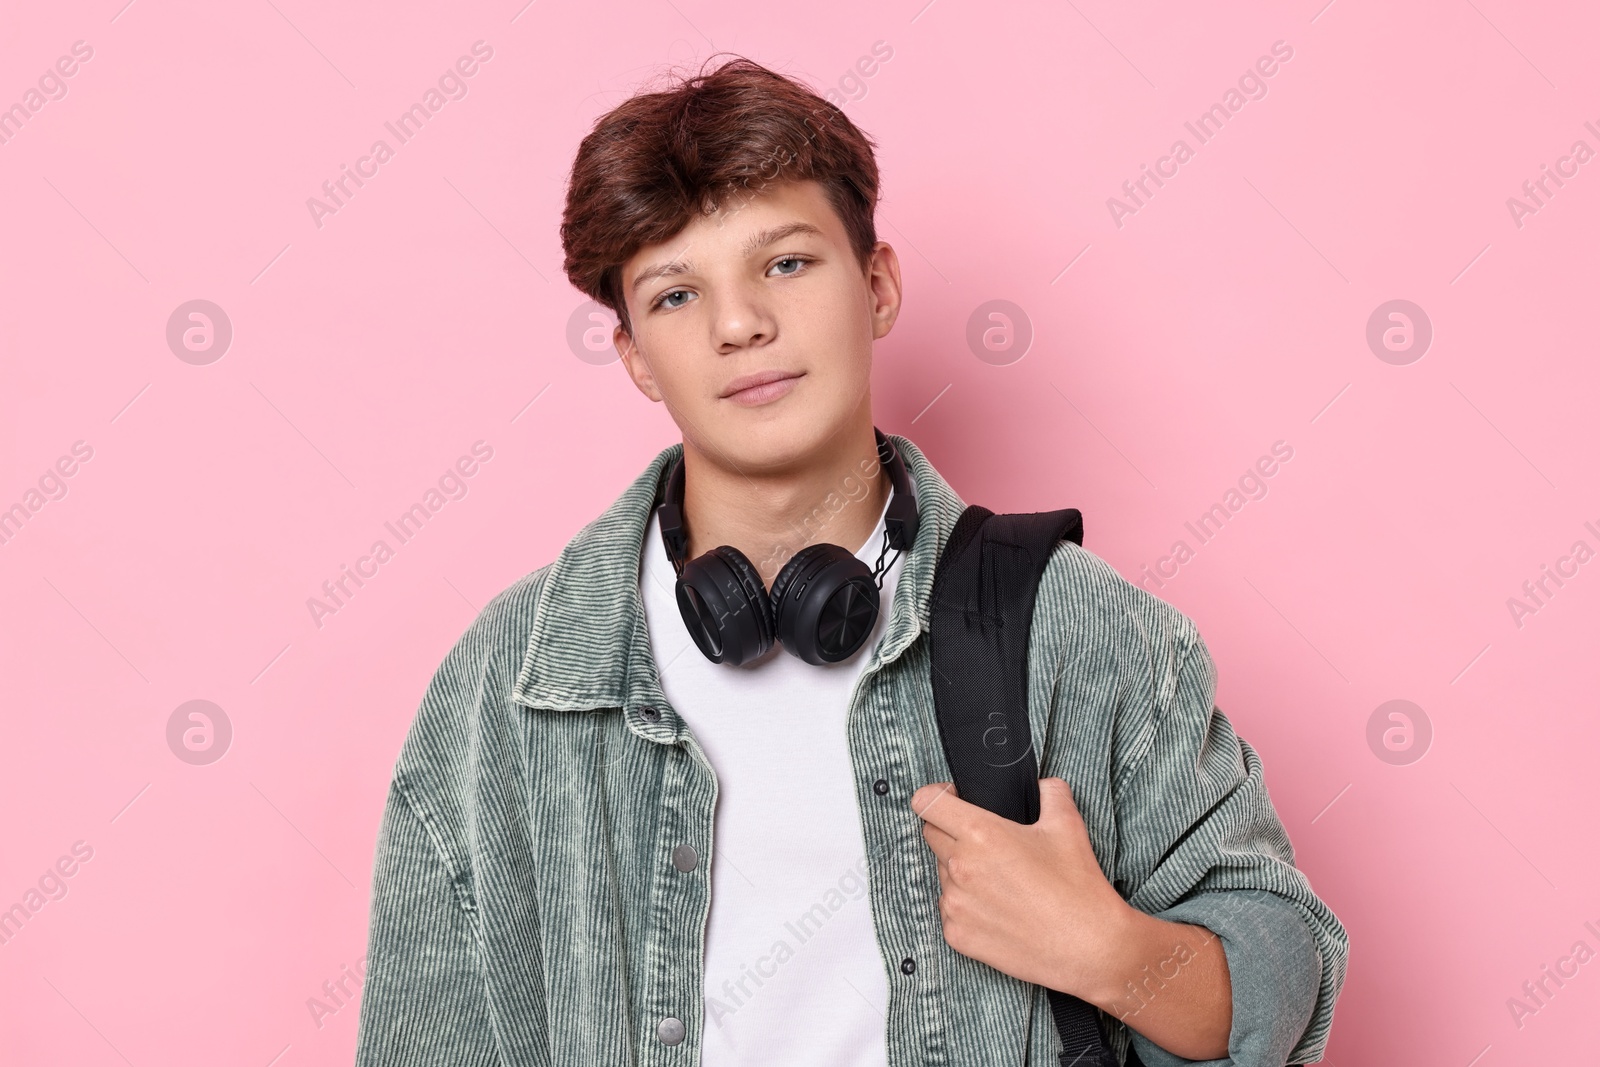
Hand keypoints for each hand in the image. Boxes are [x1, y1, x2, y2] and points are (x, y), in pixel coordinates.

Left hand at [910, 776, 1135, 999]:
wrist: (1089, 948)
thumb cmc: (1078, 888)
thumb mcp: (1067, 825)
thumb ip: (1050, 793)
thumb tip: (1043, 785)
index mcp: (980, 833)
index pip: (926, 802)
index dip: (938, 795)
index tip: (953, 800)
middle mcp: (960, 867)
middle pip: (931, 835)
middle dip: (951, 831)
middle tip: (986, 843)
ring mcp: (955, 904)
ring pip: (942, 873)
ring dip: (961, 870)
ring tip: (1000, 881)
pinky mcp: (956, 935)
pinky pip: (949, 908)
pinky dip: (966, 904)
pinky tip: (999, 908)